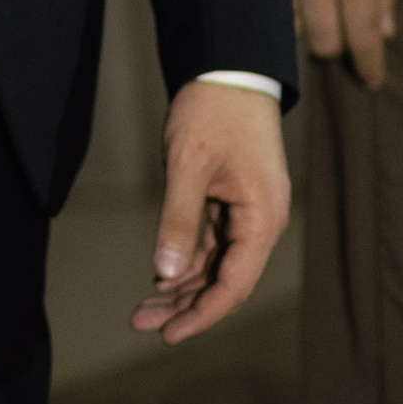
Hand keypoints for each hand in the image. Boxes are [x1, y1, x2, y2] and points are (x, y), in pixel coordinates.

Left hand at [132, 80, 289, 345]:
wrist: (228, 67)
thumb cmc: (212, 112)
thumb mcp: (188, 164)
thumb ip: (178, 221)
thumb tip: (165, 275)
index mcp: (262, 219)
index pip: (234, 285)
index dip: (202, 314)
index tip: (169, 335)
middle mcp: (261, 222)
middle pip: (224, 281)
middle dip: (184, 306)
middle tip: (140, 322)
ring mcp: (248, 213)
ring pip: (215, 265)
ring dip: (182, 287)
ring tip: (142, 309)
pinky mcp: (233, 201)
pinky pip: (211, 243)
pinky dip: (186, 261)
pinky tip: (160, 278)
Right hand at [287, 0, 400, 87]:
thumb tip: (386, 30)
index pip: (362, 39)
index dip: (369, 66)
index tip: (372, 80)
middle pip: (323, 42)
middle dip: (336, 44)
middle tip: (343, 31)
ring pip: (293, 27)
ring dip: (308, 26)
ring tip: (316, 10)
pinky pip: (272, 3)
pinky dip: (285, 8)